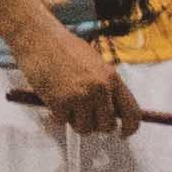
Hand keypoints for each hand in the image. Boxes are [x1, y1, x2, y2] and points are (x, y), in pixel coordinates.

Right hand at [11, 29, 134, 138]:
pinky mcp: (59, 102)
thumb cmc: (65, 48)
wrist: (39, 38)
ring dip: (75, 121)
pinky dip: (56, 115)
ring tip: (67, 104)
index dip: (130, 128)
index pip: (132, 113)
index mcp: (111, 78)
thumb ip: (106, 86)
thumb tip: (113, 109)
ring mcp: (79, 97)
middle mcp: (99, 89)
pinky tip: (53, 99)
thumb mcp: (95, 64)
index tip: (123, 133)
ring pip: (84, 128)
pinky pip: (62, 122)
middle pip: (106, 126)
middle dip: (96, 124)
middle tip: (85, 115)